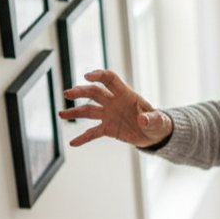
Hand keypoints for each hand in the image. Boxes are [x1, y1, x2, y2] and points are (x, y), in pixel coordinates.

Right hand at [58, 69, 172, 148]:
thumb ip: (151, 119)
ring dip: (75, 112)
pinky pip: (93, 133)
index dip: (98, 75)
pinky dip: (83, 138)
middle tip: (68, 93)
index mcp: (126, 94)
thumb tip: (143, 119)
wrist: (155, 134)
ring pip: (89, 111)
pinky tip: (73, 142)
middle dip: (81, 92)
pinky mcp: (108, 128)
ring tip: (61, 114)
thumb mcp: (158, 121)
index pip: (110, 79)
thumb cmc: (157, 122)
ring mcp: (109, 115)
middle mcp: (114, 102)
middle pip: (94, 93)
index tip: (87, 77)